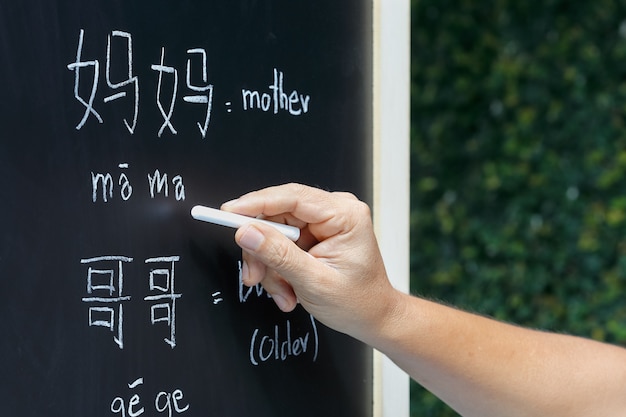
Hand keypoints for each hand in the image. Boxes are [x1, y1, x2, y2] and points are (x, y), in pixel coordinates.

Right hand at [221, 183, 397, 340]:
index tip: (229, 213)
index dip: (256, 203)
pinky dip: (278, 268)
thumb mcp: (313, 282)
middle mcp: (336, 211)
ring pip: (275, 232)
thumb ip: (278, 255)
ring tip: (283, 293)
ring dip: (271, 266)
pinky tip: (288, 288)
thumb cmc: (357, 302)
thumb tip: (247, 232)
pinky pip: (283, 243)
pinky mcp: (316, 233)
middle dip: (263, 250)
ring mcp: (325, 222)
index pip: (292, 197)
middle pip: (278, 216)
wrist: (373, 317)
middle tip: (254, 277)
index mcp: (345, 215)